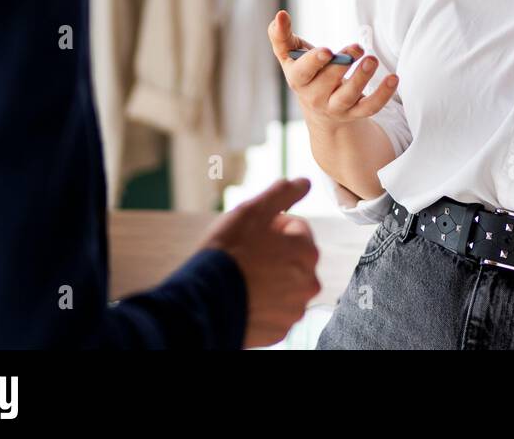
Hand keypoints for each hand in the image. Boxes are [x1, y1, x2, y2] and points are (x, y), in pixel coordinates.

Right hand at [201, 177, 320, 347]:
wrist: (204, 301)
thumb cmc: (229, 252)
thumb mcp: (254, 211)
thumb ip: (283, 194)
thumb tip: (305, 182)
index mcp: (307, 252)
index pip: (296, 229)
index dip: (272, 226)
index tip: (252, 233)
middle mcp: (308, 283)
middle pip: (293, 259)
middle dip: (275, 253)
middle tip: (247, 255)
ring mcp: (294, 310)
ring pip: (285, 286)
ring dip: (270, 280)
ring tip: (243, 278)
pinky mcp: (279, 332)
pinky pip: (274, 312)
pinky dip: (262, 305)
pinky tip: (243, 297)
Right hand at [267, 9, 398, 127]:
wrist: (319, 107)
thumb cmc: (306, 72)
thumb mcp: (291, 55)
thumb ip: (281, 35)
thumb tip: (280, 14)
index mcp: (298, 79)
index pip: (302, 73)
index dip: (314, 62)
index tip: (327, 51)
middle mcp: (315, 96)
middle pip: (327, 83)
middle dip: (341, 65)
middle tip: (356, 47)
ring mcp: (336, 106)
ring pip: (348, 96)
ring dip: (361, 78)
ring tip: (372, 60)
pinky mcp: (355, 112)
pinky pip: (370, 107)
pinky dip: (383, 94)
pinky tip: (394, 78)